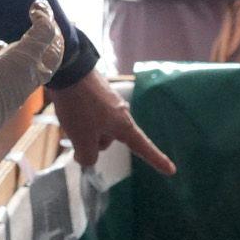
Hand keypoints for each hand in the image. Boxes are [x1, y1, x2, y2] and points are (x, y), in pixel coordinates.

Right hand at [0, 0, 65, 155]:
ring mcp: (20, 93)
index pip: (45, 32)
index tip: (36, 6)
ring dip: (30, 53)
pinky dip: (13, 66)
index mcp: (25, 61)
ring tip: (10, 41)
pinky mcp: (8, 103)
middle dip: (52, 38)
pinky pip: (19, 80)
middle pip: (53, 55)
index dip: (43, 15)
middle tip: (45, 24)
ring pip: (37, 70)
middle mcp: (29, 78)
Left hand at [48, 70, 176, 174]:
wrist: (68, 69)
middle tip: (75, 133)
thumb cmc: (80, 107)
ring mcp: (109, 102)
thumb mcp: (82, 139)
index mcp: (124, 126)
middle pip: (108, 140)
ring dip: (82, 129)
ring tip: (69, 117)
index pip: (143, 148)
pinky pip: (89, 114)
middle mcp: (121, 114)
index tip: (171, 170)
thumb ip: (88, 156)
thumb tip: (86, 158)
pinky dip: (79, 117)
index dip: (157, 160)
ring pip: (96, 127)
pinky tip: (68, 108)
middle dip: (91, 142)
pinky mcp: (96, 94)